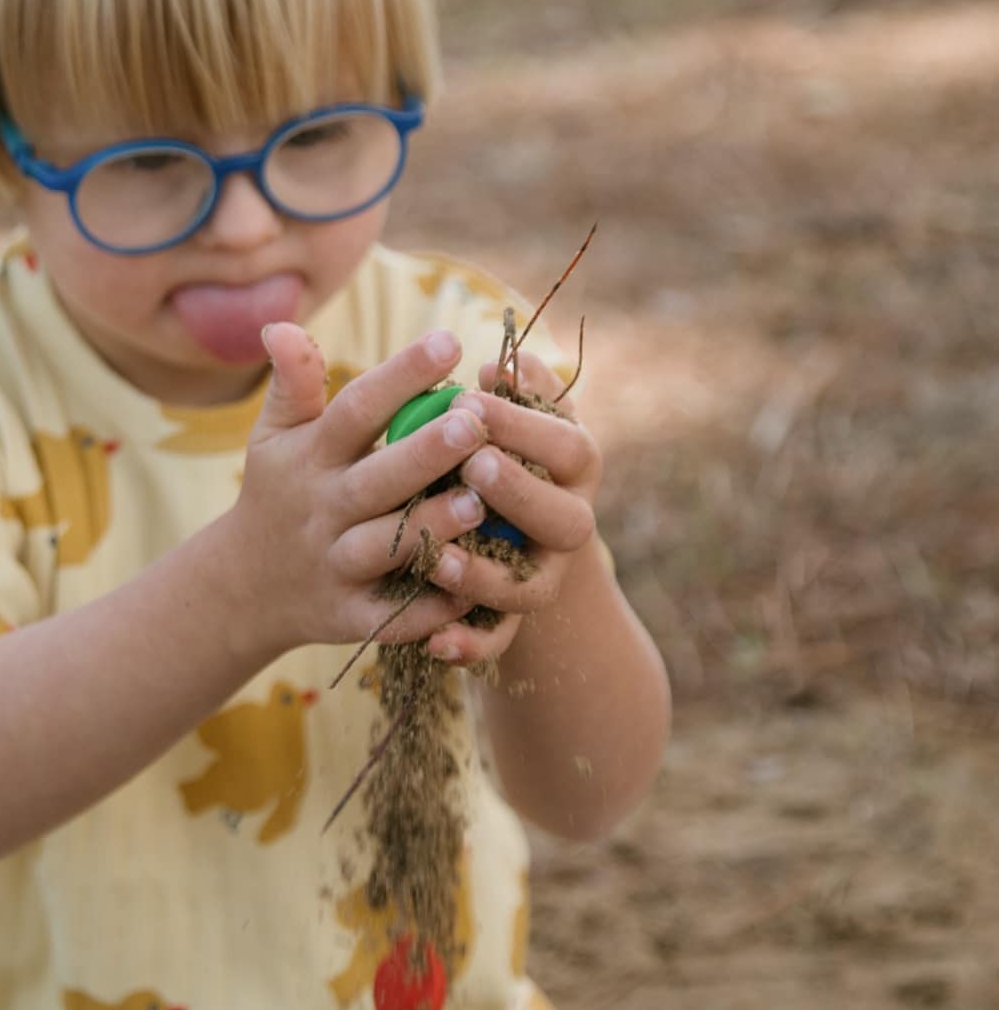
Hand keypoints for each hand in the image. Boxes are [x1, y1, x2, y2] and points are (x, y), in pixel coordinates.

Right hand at [226, 323, 493, 655]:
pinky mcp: (350, 616)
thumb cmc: (279, 492)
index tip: (448, 341)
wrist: (245, 587)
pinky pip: (394, 614)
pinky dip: (430, 609)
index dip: (399, 376)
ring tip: (478, 501)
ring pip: (385, 548)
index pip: (355, 409)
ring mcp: (335, 565)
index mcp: (311, 457)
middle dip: (426, 451)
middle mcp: (323, 510)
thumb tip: (279, 324)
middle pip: (377, 479)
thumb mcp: (273, 436)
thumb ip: (291, 383)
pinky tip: (473, 591)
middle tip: (477, 420)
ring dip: (430, 527)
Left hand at [422, 353, 601, 667]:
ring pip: (527, 590)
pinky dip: (468, 646)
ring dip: (485, 576)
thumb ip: (515, 397)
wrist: (514, 544)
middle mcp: (569, 527)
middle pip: (566, 521)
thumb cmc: (508, 458)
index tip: (470, 397)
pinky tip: (436, 644)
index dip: (524, 424)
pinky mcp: (510, 624)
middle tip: (472, 465)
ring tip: (439, 557)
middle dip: (519, 492)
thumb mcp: (515, 424)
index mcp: (575, 471)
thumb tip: (503, 363)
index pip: (569, 447)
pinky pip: (495, 643)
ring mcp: (542, 579)